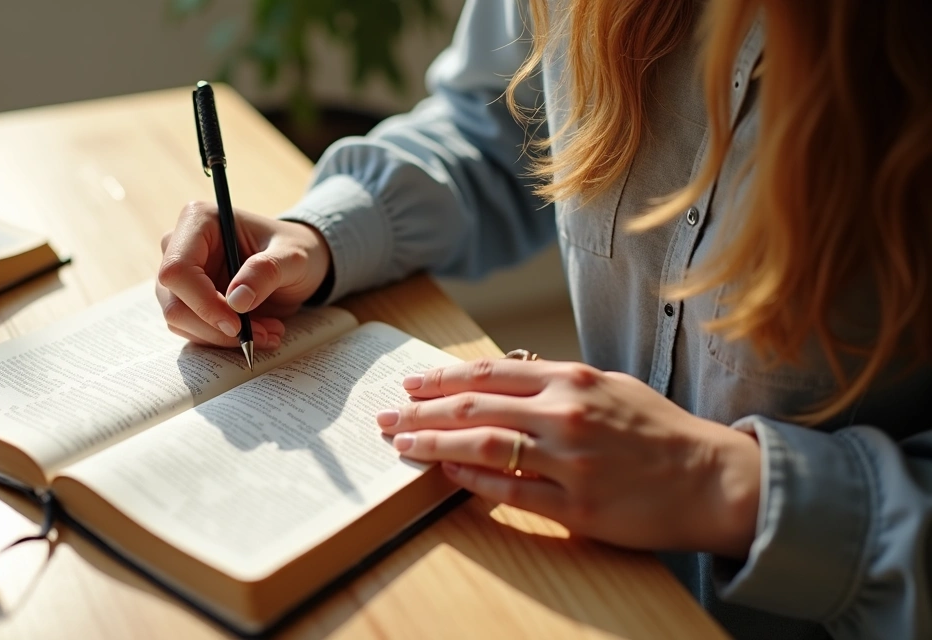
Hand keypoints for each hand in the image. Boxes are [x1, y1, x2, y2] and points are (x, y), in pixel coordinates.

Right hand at [156, 201, 331, 349]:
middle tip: (263, 335)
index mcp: (199, 220)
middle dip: (217, 327)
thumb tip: (236, 301)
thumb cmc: (294, 249)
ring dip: (223, 337)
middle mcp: (179, 246)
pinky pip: (192, 330)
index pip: (178, 269)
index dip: (203, 302)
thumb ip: (266, 272)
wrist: (295, 263)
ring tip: (268, 332)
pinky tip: (257, 331)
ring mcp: (181, 276)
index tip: (235, 324)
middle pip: (175, 302)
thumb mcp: (293, 257)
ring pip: (180, 321)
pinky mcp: (187, 299)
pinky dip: (224, 339)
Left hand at [376, 358, 760, 557]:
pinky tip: (447, 477)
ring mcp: (570, 461)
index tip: (409, 384)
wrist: (711, 478)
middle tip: (387, 417)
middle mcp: (566, 414)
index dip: (440, 379)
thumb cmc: (658, 430)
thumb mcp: (610, 386)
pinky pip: (511, 492)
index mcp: (573, 379)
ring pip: (484, 447)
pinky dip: (473, 483)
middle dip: (421, 412)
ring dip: (435, 446)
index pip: (488, 374)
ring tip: (403, 446)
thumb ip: (557, 382)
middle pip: (473, 408)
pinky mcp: (576, 506)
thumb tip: (504, 379)